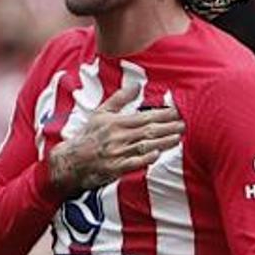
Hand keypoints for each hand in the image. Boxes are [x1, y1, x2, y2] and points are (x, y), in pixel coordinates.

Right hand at [47, 85, 183, 195]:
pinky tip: (157, 154)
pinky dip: (145, 158)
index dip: (163, 114)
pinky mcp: (114, 168)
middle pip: (148, 131)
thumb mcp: (100, 113)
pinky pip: (132, 163)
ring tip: (178, 137)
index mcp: (115, 122)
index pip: (145, 117)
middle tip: (185, 124)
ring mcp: (116, 153)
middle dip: (168, 127)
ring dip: (163, 142)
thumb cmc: (88, 136)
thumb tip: (136, 85)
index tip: (178, 111)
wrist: (70, 160)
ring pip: (144, 146)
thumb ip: (120, 99)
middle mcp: (117, 137)